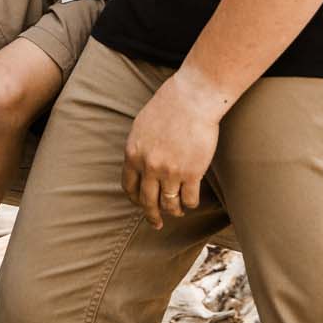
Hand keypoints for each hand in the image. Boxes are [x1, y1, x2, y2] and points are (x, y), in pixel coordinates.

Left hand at [121, 68, 228, 228]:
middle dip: (152, 215)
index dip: (135, 199)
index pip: (129, 186)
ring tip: (178, 211)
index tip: (140, 204)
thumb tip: (139, 163)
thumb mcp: (142, 126)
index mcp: (133, 153)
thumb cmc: (169, 105)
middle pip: (147, 201)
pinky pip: (189, 199)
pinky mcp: (192, 173)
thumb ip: (139, 147)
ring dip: (174, 211)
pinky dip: (190, 204)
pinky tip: (192, 201)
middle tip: (156, 224)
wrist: (193, 98)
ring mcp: (170, 171)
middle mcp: (149, 166)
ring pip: (169, 204)